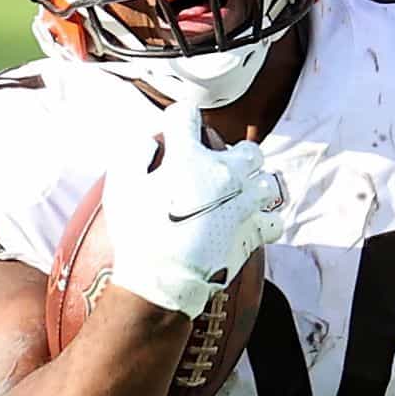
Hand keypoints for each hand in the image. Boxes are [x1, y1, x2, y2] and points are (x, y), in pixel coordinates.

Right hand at [103, 102, 283, 317]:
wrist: (162, 281)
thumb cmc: (138, 234)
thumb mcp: (121, 185)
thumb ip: (135, 151)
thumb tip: (150, 140)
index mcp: (189, 157)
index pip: (187, 115)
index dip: (177, 120)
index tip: (174, 130)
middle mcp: (225, 173)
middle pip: (247, 150)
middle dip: (234, 156)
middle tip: (215, 172)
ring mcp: (245, 203)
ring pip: (266, 182)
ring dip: (252, 187)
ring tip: (235, 200)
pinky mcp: (254, 232)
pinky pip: (274, 219)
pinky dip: (263, 220)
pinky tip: (246, 224)